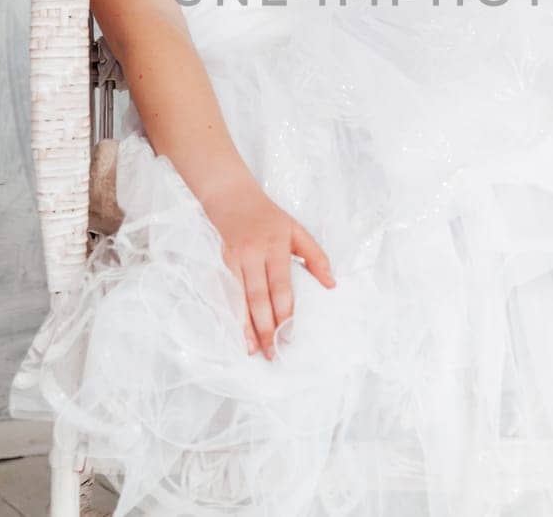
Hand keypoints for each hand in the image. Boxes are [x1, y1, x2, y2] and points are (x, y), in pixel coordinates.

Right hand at [199, 179, 335, 358]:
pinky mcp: (221, 264)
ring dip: (246, 327)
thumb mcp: (297, 230)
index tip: (289, 335)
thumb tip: (331, 284)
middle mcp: (253, 254)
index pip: (280, 286)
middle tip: (273, 352)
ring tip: (254, 350)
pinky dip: (231, 315)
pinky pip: (226, 295)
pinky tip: (236, 332)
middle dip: (266, 327)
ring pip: (240, 299)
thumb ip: (315, 257)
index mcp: (275, 246)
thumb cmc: (270, 218)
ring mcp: (233, 260)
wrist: (232, 198)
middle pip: (258, 297)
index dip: (284, 312)